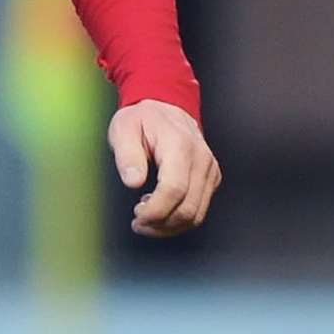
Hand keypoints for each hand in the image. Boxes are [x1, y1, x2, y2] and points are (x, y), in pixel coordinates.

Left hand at [109, 99, 220, 236]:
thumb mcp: (123, 130)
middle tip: (137, 222)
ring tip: (146, 218)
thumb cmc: (142, 119)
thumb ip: (127, 156)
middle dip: (160, 224)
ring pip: (196, 214)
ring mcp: (209, 170)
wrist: (165, 107)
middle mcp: (202, 160)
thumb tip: (134, 181)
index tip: (137, 216)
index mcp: (180, 147)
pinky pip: (199, 210)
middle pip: (187, 208)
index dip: (155, 211)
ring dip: (169, 226)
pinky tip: (160, 210)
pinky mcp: (210, 178)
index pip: (174, 190)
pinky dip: (178, 219)